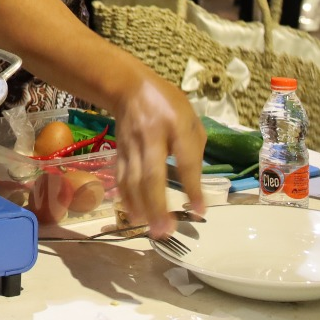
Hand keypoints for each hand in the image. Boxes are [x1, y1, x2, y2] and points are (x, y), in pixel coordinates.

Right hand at [110, 73, 207, 236]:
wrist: (129, 87)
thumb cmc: (168, 103)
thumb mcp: (191, 117)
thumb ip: (195, 147)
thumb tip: (194, 180)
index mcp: (176, 125)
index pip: (185, 160)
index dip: (192, 187)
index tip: (200, 211)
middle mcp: (151, 136)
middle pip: (151, 175)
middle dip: (158, 205)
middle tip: (166, 231)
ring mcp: (131, 145)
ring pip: (133, 180)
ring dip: (142, 208)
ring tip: (152, 231)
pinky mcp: (119, 151)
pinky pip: (121, 178)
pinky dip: (127, 199)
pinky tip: (134, 215)